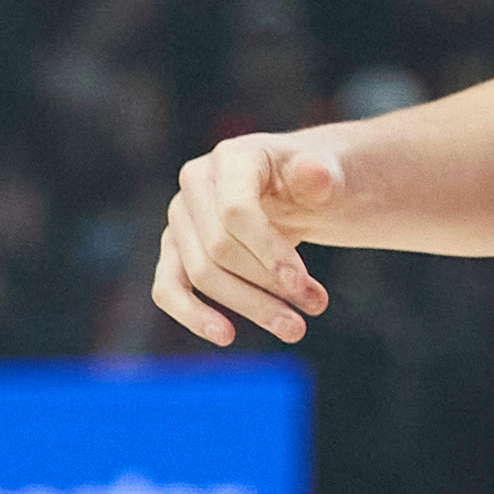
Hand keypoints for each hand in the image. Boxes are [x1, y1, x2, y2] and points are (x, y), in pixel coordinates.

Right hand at [152, 137, 348, 347]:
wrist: (293, 191)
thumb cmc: (309, 183)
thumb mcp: (326, 173)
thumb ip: (320, 175)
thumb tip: (314, 176)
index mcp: (230, 158)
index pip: (236, 213)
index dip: (269, 252)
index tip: (302, 285)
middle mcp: (195, 184)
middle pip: (220, 250)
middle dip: (268, 286)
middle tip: (314, 308)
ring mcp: (180, 218)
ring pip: (200, 275)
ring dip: (249, 307)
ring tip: (294, 328)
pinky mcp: (173, 251)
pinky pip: (167, 289)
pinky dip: (193, 315)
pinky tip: (227, 335)